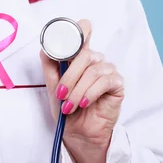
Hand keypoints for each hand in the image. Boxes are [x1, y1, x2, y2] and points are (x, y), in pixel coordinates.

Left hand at [40, 19, 124, 162]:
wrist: (78, 134)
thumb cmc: (66, 110)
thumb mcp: (53, 88)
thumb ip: (50, 67)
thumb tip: (46, 48)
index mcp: (79, 58)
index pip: (83, 34)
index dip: (81, 29)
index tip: (78, 28)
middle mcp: (95, 62)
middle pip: (86, 54)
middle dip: (70, 75)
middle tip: (61, 94)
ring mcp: (108, 72)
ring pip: (93, 70)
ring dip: (78, 89)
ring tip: (70, 106)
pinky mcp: (117, 85)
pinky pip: (105, 81)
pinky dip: (91, 93)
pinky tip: (85, 103)